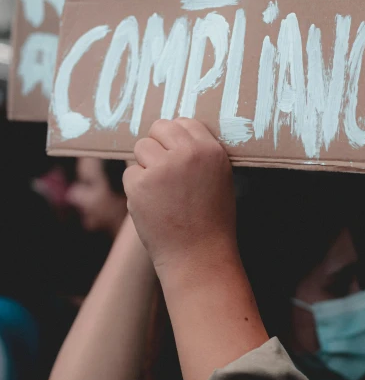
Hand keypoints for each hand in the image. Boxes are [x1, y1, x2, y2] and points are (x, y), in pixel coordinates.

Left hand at [124, 119, 236, 273]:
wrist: (199, 257)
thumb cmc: (211, 221)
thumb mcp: (219, 179)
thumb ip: (200, 155)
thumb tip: (174, 133)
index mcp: (211, 151)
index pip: (185, 122)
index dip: (175, 137)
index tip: (174, 153)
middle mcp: (187, 154)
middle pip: (159, 128)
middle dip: (157, 144)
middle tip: (161, 169)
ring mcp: (162, 168)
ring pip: (141, 148)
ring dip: (145, 165)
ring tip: (160, 191)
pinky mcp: (140, 185)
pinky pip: (130, 173)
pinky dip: (136, 189)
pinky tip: (153, 206)